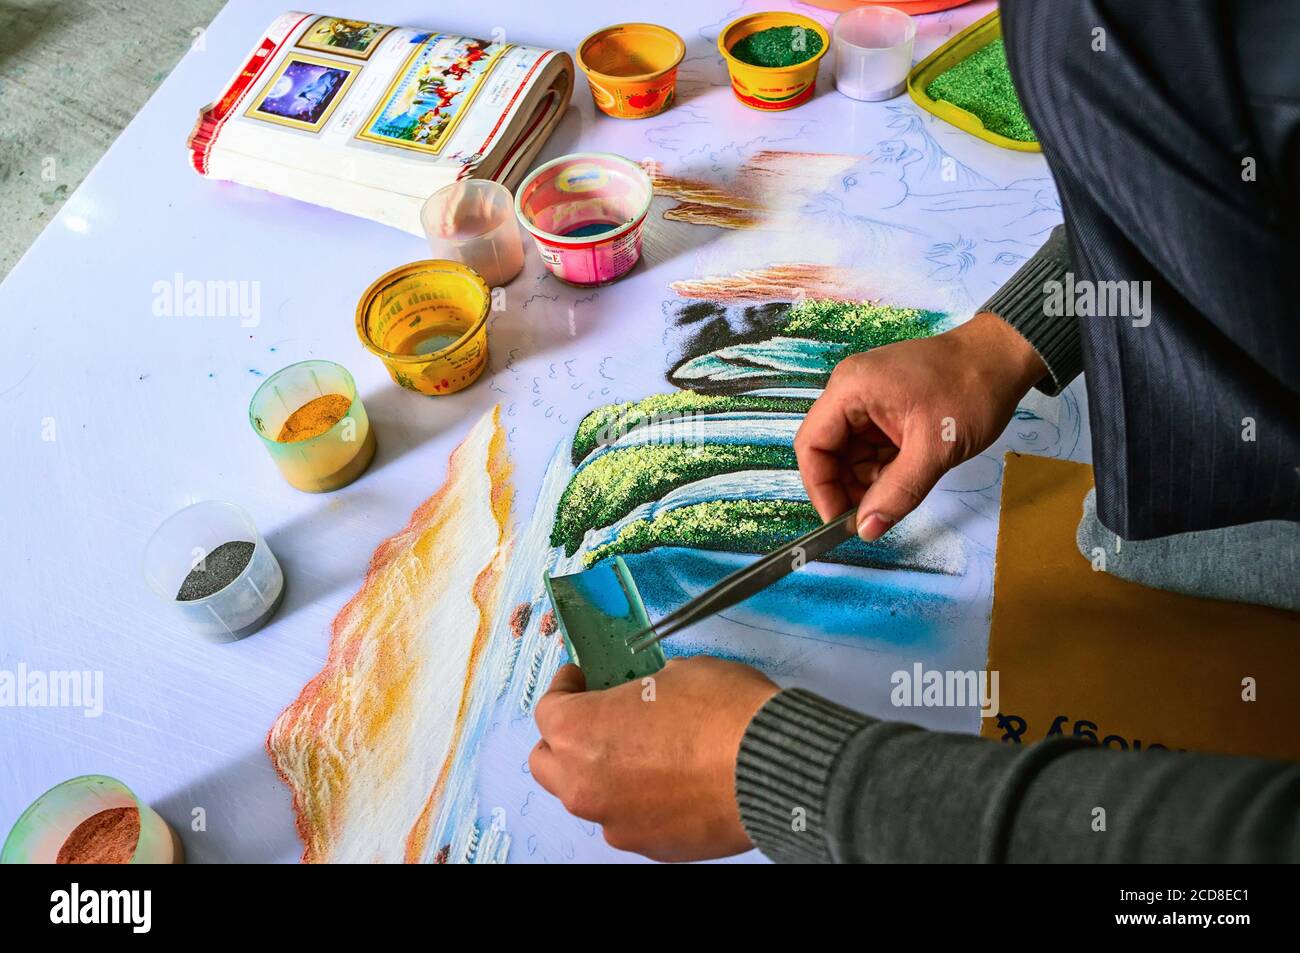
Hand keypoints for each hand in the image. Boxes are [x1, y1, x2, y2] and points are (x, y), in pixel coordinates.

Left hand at [530, 657, 779, 861]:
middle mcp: (584, 783)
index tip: (581, 679)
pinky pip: (627, 820)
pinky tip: (670, 783)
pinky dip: (636, 802)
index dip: (566, 688)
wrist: (772, 766)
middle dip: (566, 739)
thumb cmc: (724, 711)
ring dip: (601, 773)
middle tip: (597, 718)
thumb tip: (648, 696)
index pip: (548, 709)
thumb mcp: (679, 672)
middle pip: (550, 762)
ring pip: (588, 796)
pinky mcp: (650, 846)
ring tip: (639, 753)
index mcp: (579, 731)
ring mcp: (616, 821)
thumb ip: (644, 689)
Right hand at [795, 312, 1044, 539]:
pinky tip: (906, 476)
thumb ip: (898, 492)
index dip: (820, 487)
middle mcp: (851, 390)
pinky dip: (882, 467)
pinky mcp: (884, 406)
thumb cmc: (971, 390)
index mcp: (851, 389)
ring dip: (867, 480)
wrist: (1004, 358)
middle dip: (846, 486)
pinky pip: (870, 445)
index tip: (839, 520)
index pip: (812, 445)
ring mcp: (867, 397)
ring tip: (898, 492)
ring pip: (850, 452)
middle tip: (871, 516)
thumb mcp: (935, 449)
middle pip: (828, 450)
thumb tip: (867, 530)